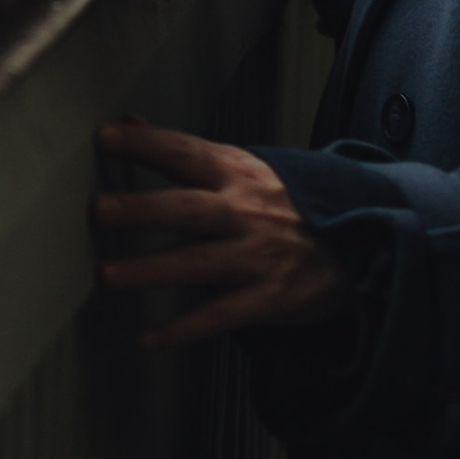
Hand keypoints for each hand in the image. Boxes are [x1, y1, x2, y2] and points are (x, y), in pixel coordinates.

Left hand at [93, 120, 348, 350]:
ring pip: (199, 262)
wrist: (360, 246)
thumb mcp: (244, 170)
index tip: (105, 136)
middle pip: (189, 207)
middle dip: (144, 208)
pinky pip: (222, 315)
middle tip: (99, 209)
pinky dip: (185, 329)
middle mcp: (247, 211)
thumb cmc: (287, 205)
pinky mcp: (271, 297)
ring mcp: (260, 255)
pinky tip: (149, 339)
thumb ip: (185, 152)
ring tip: (107, 275)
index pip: (187, 153)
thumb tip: (130, 119)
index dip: (147, 144)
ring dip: (152, 269)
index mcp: (239, 174)